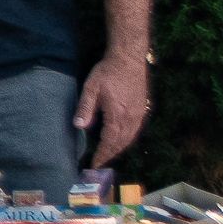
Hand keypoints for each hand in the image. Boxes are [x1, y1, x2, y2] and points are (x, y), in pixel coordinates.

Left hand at [73, 51, 149, 168]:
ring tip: (108, 155)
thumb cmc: (108, 72)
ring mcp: (139, 114)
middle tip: (100, 163)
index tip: (95, 165)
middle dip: (110, 155)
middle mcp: (131, 118)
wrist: (129, 58)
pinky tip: (121, 140)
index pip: (109, 141)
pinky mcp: (143, 109)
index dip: (102, 155)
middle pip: (121, 143)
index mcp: (118, 115)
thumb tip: (79, 126)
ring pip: (130, 138)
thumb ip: (85, 108)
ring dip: (119, 149)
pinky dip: (127, 140)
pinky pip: (135, 130)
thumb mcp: (91, 88)